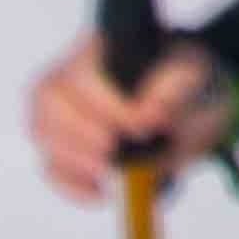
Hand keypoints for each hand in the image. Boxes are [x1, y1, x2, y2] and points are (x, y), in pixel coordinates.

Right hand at [25, 35, 236, 205]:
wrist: (194, 111)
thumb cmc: (189, 84)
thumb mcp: (195, 76)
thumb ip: (175, 90)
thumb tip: (149, 116)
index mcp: (101, 47)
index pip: (83, 74)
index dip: (107, 105)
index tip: (142, 128)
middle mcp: (71, 76)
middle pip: (47, 100)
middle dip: (80, 133)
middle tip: (112, 153)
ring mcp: (63, 114)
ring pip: (43, 135)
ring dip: (75, 160)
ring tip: (111, 172)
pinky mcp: (65, 149)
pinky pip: (51, 168)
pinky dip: (73, 186)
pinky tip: (102, 191)